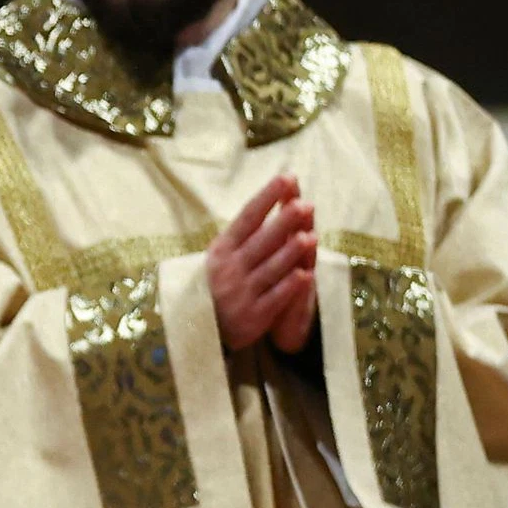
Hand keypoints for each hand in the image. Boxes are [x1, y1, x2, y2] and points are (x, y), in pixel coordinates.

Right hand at [208, 172, 315, 354]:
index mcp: (222, 250)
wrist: (198, 329)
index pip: (247, 217)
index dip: (267, 197)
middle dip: (283, 222)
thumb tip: (271, 202)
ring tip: (309, 236)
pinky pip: (274, 298)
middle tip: (303, 204)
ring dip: (289, 253)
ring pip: (270, 269)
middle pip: (261, 241)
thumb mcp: (221, 257)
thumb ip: (244, 234)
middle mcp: (230, 269)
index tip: (286, 178)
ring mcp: (241, 292)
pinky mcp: (254, 316)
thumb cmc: (217, 284)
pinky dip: (289, 287)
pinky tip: (306, 275)